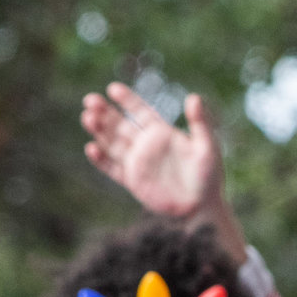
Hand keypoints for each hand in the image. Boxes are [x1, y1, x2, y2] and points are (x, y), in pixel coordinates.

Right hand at [81, 84, 246, 262]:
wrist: (202, 208)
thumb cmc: (209, 177)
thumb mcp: (207, 147)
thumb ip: (201, 123)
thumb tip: (194, 97)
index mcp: (162, 133)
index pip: (140, 112)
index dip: (127, 100)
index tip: (112, 88)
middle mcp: (146, 145)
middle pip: (121, 124)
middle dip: (105, 112)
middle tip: (90, 100)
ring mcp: (138, 163)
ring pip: (113, 143)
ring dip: (100, 131)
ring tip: (88, 118)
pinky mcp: (133, 181)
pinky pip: (113, 169)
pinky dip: (102, 160)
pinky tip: (92, 149)